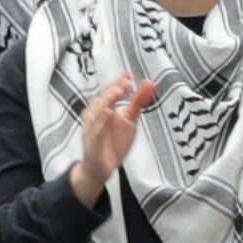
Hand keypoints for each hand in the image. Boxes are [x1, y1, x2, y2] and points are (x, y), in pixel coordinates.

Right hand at [65, 73, 152, 201]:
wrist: (99, 168)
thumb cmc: (112, 141)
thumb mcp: (130, 120)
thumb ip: (138, 101)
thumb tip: (151, 83)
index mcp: (102, 108)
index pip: (109, 92)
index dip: (119, 83)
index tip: (129, 74)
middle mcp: (94, 117)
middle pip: (102, 100)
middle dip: (114, 90)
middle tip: (126, 82)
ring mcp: (91, 131)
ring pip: (97, 114)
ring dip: (107, 102)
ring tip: (118, 92)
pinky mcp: (92, 146)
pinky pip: (95, 133)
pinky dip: (101, 124)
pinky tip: (108, 114)